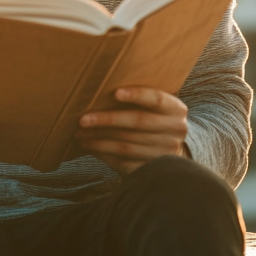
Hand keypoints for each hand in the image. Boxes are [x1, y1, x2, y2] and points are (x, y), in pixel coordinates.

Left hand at [74, 86, 188, 173]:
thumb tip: (101, 87)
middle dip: (107, 120)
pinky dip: (104, 155)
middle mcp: (175, 131)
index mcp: (176, 110)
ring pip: (127, 145)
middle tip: (83, 120)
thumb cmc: (152, 118)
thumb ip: (139, 98)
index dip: (137, 95)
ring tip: (80, 135)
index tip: (115, 92)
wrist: (169, 149)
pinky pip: (123, 162)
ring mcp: (164, 153)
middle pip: (138, 122)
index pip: (157, 99)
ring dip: (99, 140)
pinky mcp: (151, 169)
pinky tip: (90, 147)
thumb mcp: (155, 107)